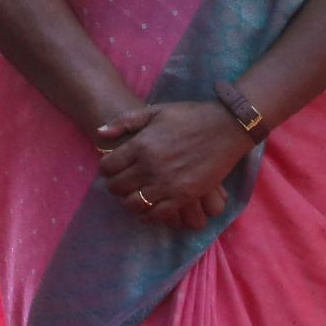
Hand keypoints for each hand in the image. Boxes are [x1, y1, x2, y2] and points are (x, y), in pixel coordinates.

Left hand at [94, 101, 252, 228]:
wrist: (226, 127)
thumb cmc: (191, 116)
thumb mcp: (157, 111)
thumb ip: (125, 121)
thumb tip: (99, 133)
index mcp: (142, 144)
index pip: (108, 166)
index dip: (106, 168)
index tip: (112, 166)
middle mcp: (151, 166)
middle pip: (117, 187)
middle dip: (115, 185)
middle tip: (122, 181)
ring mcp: (167, 184)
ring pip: (133, 204)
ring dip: (129, 200)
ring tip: (134, 193)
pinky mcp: (183, 197)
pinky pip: (156, 215)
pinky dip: (147, 214)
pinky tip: (148, 206)